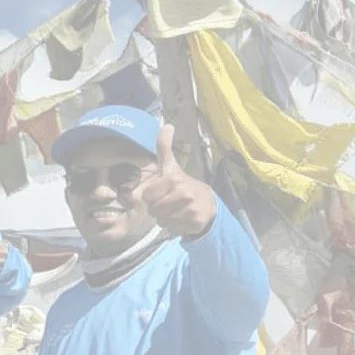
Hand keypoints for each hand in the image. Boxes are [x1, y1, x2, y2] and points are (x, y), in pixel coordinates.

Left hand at [135, 124, 216, 238]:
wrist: (207, 204)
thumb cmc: (182, 185)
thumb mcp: (171, 167)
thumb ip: (164, 148)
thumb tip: (166, 125)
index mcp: (174, 179)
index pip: (147, 196)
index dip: (152, 197)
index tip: (163, 192)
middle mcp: (183, 193)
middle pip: (153, 210)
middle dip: (158, 209)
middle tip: (170, 202)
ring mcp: (190, 209)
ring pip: (162, 221)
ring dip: (166, 218)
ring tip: (176, 210)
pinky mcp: (195, 222)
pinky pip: (172, 229)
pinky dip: (175, 227)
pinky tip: (183, 218)